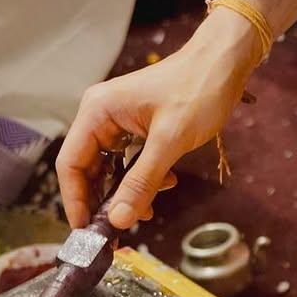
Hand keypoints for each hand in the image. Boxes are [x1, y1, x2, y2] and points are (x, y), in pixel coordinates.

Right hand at [57, 12, 258, 228]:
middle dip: (103, 203)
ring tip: (149, 211)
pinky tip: (166, 184)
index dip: (75, 202)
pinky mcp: (137, 128)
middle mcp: (101, 116)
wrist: (226, 62)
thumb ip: (141, 181)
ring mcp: (118, 122)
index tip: (87, 232)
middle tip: (118, 234)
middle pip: (87, 170)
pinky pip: (129, 162)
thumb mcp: (169, 141)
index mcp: (97, 112)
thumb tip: (117, 220)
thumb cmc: (198, 89)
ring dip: (127, 193)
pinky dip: (143, 179)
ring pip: (110, 170)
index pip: (70, 164)